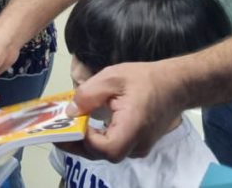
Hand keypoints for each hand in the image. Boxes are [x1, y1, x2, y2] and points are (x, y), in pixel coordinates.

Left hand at [59, 60, 180, 160]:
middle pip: (103, 154)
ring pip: (106, 153)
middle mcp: (137, 144)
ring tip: (65, 127)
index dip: (87, 140)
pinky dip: (95, 139)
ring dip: (84, 142)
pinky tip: (83, 126)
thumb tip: (71, 111)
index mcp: (133, 127)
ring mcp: (138, 147)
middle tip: (56, 130)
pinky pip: (113, 146)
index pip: (107, 148)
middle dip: (77, 144)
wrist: (175, 85)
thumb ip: (89, 94)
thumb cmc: (145, 79)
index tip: (72, 122)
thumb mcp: (112, 77)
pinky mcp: (136, 144)